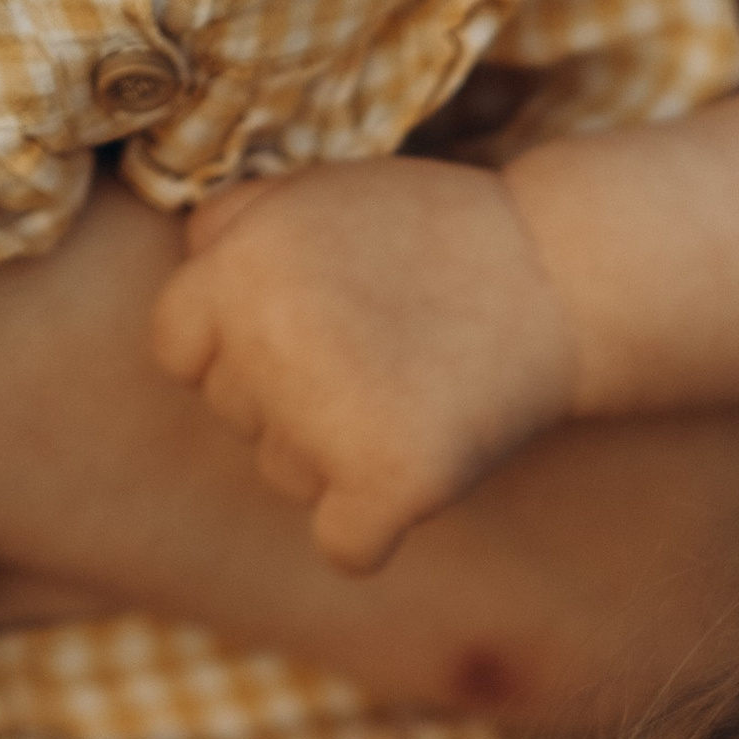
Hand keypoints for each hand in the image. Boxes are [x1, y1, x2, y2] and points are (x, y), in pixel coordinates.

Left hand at [151, 158, 580, 574]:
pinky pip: (345, 548)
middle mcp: (266, 345)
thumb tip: (188, 279)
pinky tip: (412, 481)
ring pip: (285, 477)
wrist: (562, 273)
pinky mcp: (392, 481)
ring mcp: (326, 420)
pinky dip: (373, 531)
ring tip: (410, 392)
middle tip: (380, 352)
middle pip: (236, 416)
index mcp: (236, 270)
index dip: (235, 346)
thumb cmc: (438, 232)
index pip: (176, 350)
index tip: (307, 333)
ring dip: (335, 455)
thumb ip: (233, 225)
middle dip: (291, 396)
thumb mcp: (318, 190)